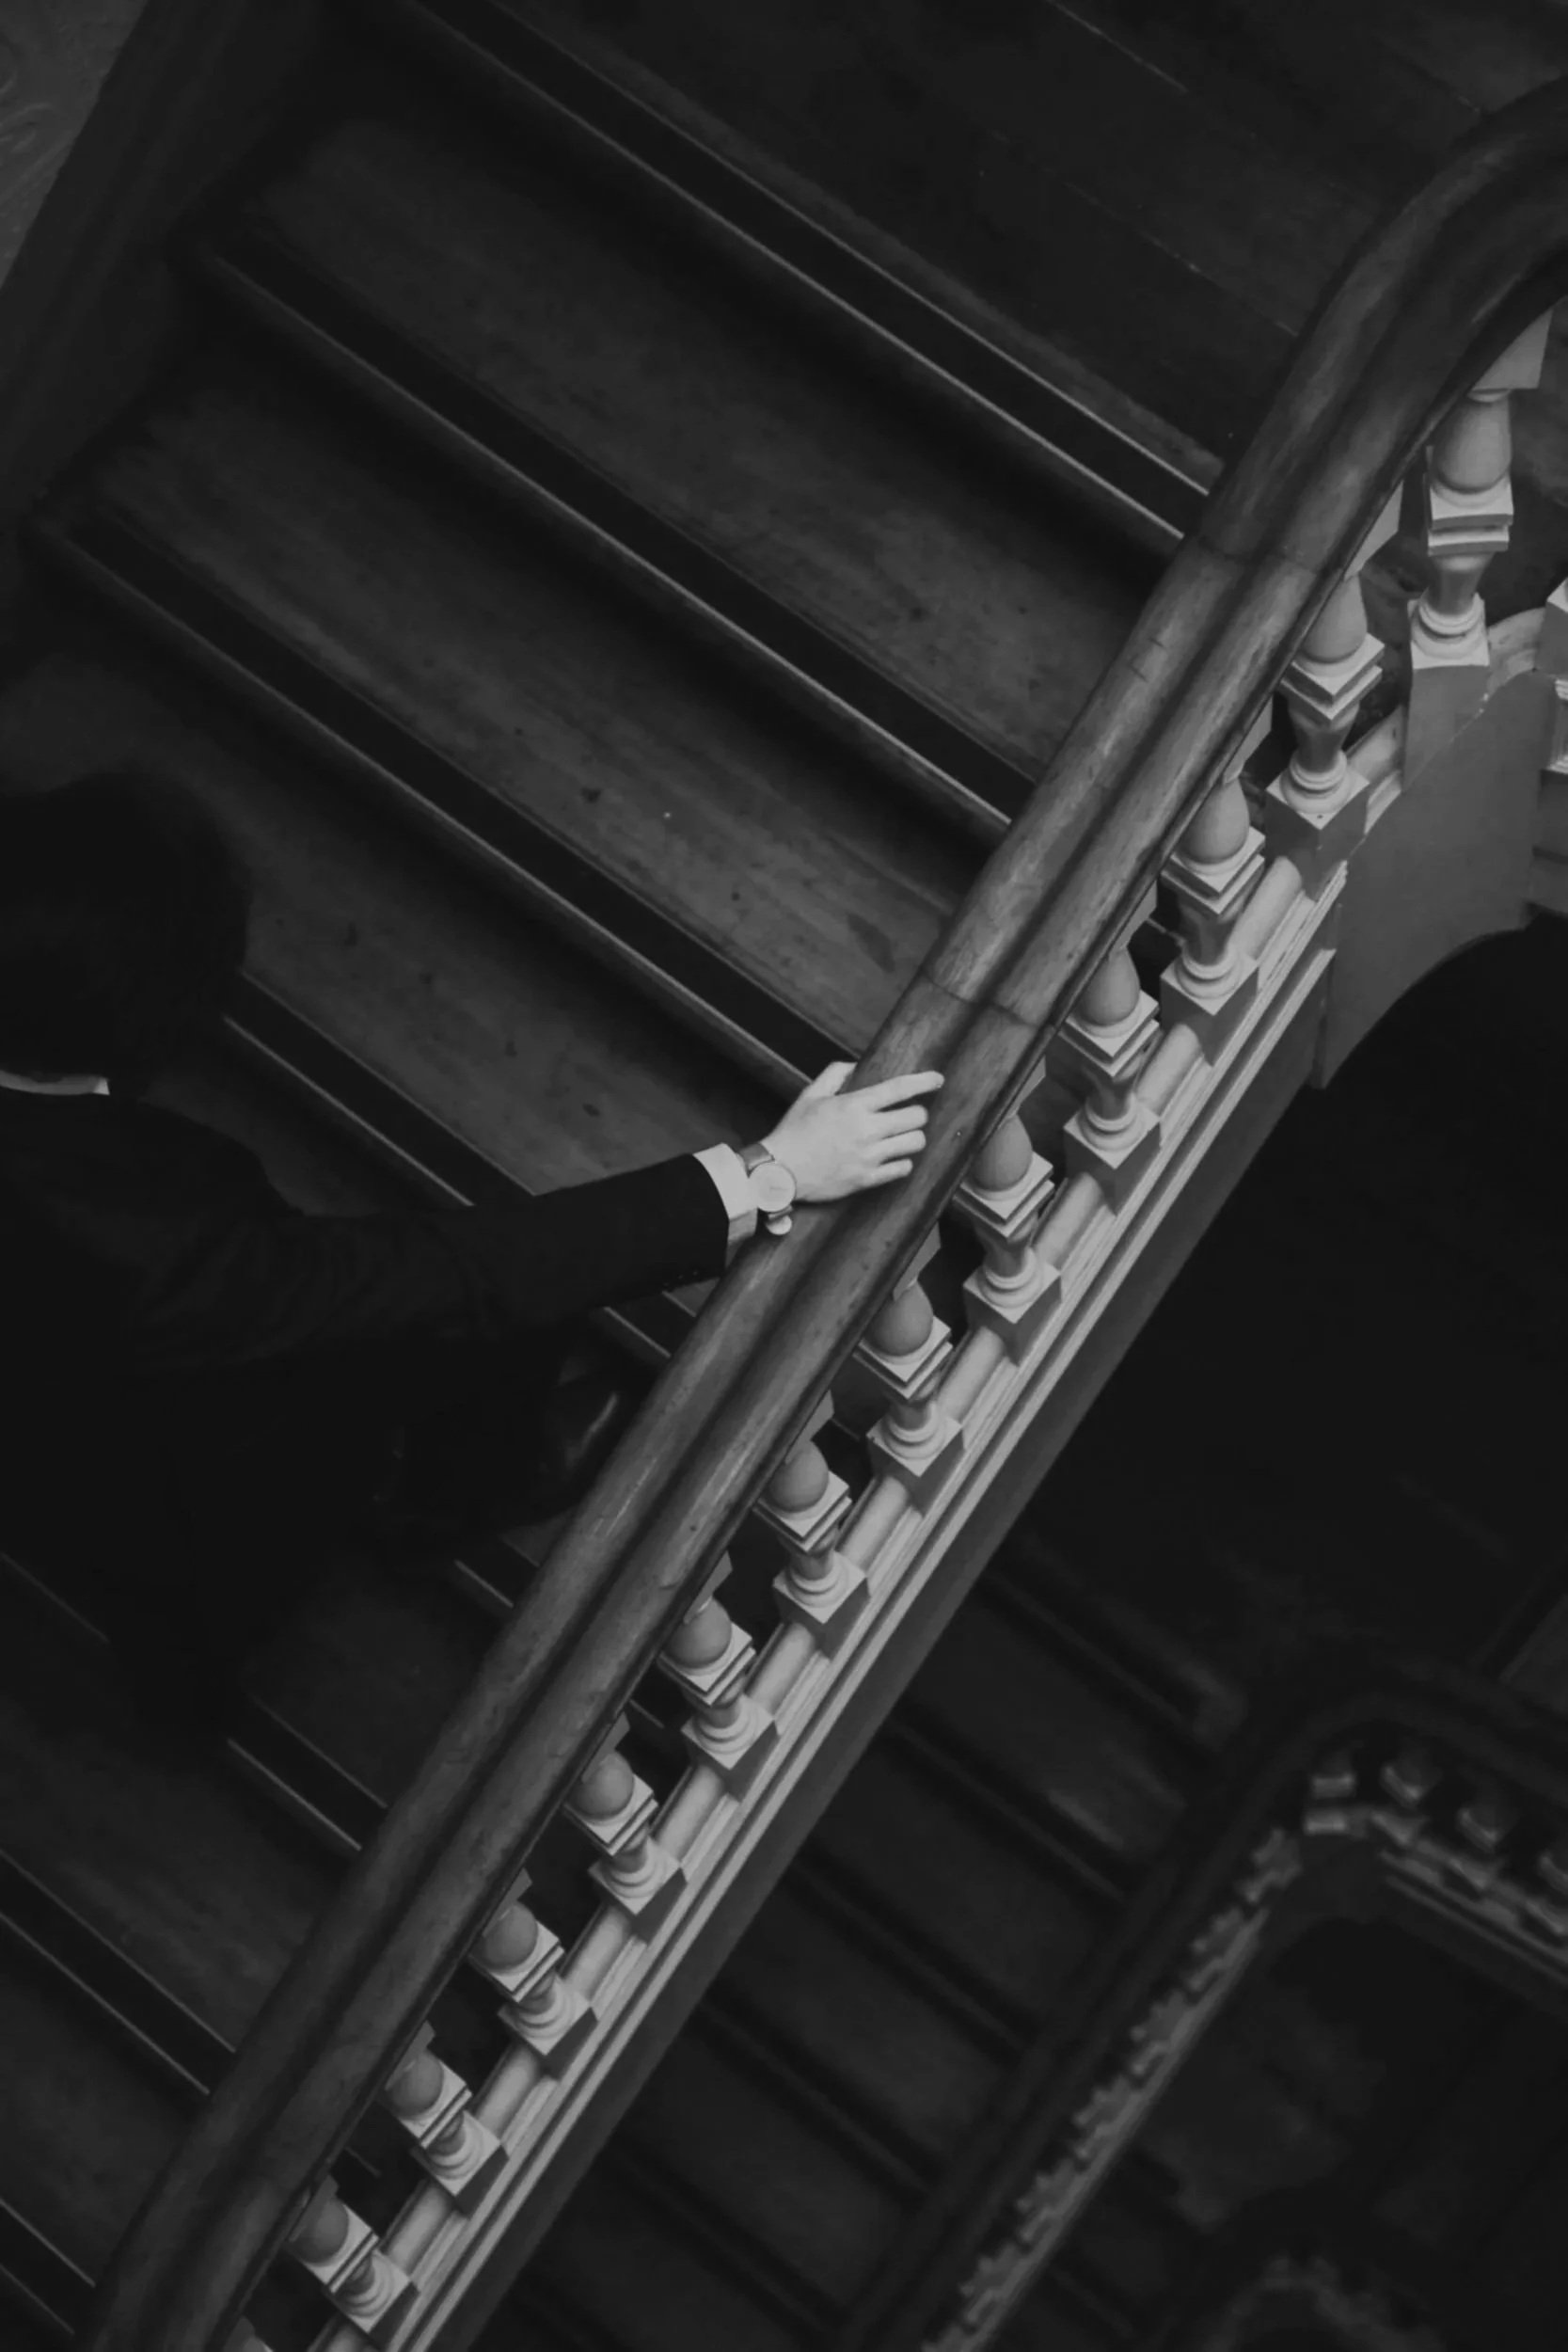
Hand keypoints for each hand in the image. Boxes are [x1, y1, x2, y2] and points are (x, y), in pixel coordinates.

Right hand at [758, 1063, 943, 1202]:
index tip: (937, 1080)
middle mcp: (866, 1130)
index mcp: (854, 1105)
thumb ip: (835, 1075)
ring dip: (913, 1138)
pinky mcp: (866, 1179)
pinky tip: (892, 1158)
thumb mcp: (810, 1095)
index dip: (924, 1081)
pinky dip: (902, 1162)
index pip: (900, 1088)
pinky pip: (902, 1169)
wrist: (779, 1171)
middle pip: (916, 1117)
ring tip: (902, 1137)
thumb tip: (856, 1065)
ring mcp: (868, 1156)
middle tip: (910, 1115)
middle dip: (917, 1114)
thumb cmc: (794, 1131)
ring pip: (915, 1143)